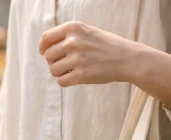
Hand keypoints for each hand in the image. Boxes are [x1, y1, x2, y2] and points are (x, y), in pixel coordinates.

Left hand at [40, 21, 170, 120]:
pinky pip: (61, 81)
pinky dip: (65, 81)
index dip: (43, 47)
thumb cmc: (107, 46)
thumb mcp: (87, 32)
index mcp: (74, 28)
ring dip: (60, 72)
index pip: (46, 38)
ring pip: (53, 70)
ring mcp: (77, 59)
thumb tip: (46, 47)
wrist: (127, 59)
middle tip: (65, 64)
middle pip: (48, 56)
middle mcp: (73, 41)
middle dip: (54, 61)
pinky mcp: (82, 75)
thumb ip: (68, 36)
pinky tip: (74, 78)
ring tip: (72, 70)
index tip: (45, 52)